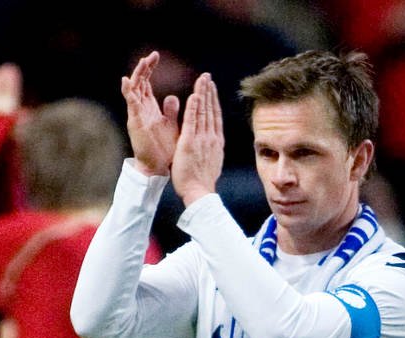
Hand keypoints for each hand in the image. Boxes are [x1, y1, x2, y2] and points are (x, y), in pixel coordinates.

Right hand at [121, 52, 179, 176]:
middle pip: (139, 83)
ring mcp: (137, 115)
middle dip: (144, 68)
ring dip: (137, 76)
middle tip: (152, 56)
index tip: (155, 56)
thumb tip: (173, 97)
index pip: (146, 83)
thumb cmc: (163, 149)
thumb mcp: (170, 125)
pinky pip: (130, 104)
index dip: (149, 69)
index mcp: (149, 108)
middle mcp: (141, 109)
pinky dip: (128, 92)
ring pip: (134, 90)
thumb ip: (171, 111)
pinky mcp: (135, 122)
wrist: (157, 167)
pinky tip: (126, 81)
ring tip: (143, 62)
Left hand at [171, 72, 223, 205]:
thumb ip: (211, 150)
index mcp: (216, 142)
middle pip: (210, 110)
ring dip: (203, 94)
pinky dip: (194, 107)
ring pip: (203, 112)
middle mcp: (211, 138)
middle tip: (207, 77)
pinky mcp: (189, 143)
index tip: (212, 88)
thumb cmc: (202, 183)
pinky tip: (195, 95)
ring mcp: (201, 139)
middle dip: (209, 92)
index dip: (213, 101)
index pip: (215, 117)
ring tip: (202, 79)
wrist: (200, 193)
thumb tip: (213, 146)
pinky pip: (192, 121)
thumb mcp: (212, 162)